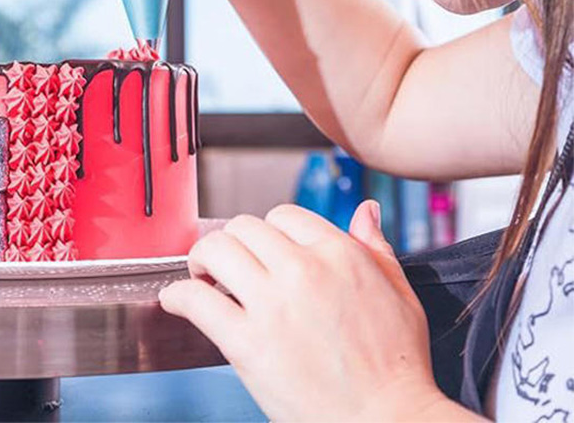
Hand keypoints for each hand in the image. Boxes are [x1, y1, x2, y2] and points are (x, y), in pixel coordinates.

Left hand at [160, 202, 454, 421]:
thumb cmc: (398, 365)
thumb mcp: (399, 293)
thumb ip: (376, 246)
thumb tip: (366, 210)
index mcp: (338, 252)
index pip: (283, 215)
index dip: (270, 232)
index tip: (264, 250)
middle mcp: (302, 269)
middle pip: (244, 227)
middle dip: (234, 242)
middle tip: (229, 263)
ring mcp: (272, 305)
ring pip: (216, 250)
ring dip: (203, 258)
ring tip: (204, 274)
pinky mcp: (247, 343)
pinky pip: (196, 300)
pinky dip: (177, 295)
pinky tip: (176, 300)